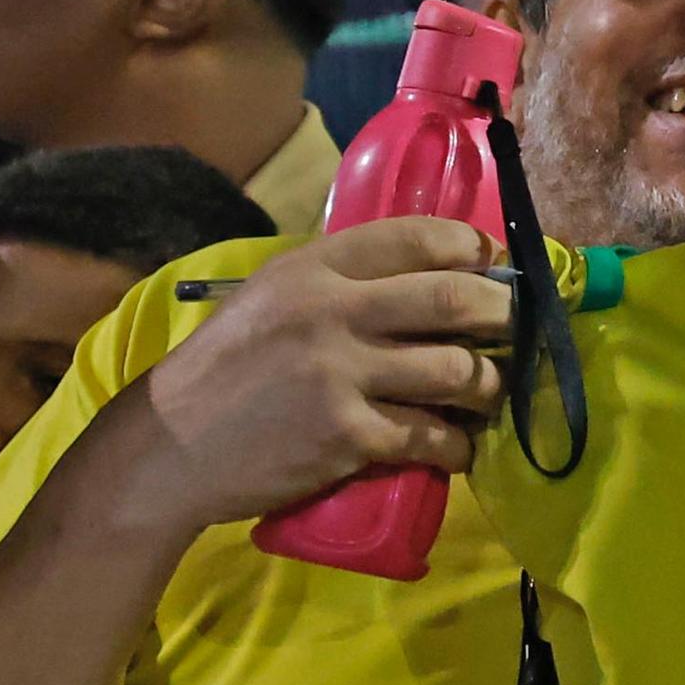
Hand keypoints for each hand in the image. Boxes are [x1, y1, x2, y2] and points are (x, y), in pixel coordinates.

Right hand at [114, 216, 513, 537]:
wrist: (169, 447)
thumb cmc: (223, 372)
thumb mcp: (268, 300)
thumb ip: (335, 283)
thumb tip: (420, 277)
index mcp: (311, 267)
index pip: (415, 237)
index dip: (471, 247)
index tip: (494, 262)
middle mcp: (331, 310)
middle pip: (454, 300)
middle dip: (502, 315)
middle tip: (514, 331)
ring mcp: (342, 374)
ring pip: (457, 371)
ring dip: (488, 387)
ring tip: (487, 395)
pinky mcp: (349, 435)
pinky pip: (432, 436)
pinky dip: (457, 446)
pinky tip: (457, 448)